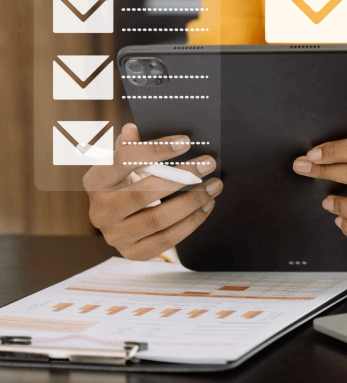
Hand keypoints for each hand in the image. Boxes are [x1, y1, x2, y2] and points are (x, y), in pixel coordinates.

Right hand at [83, 123, 222, 260]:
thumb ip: (129, 147)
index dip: (155, 150)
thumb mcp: (124, 163)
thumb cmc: (128, 182)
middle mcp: (99, 211)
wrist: (122, 220)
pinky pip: (167, 239)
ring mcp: (115, 236)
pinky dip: (192, 221)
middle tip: (209, 163)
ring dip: (193, 201)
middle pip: (144, 193)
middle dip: (182, 177)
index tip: (186, 141)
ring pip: (158, 219)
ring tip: (215, 185)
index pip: (123, 161)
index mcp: (95, 181)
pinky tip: (208, 206)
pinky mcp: (133, 253)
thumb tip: (131, 130)